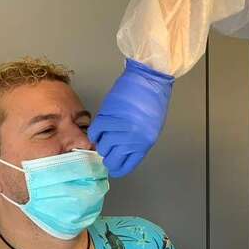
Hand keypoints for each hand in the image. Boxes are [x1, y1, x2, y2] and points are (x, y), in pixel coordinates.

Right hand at [88, 59, 173, 176]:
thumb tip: (122, 151)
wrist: (149, 80)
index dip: (117, 168)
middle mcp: (131, 139)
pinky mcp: (108, 116)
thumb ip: (137, 142)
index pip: (125, 165)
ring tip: (104, 138)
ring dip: (101, 144)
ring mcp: (119, 128)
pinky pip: (96, 131)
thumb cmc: (153, 101)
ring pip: (102, 146)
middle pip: (112, 159)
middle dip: (107, 157)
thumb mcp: (150, 128)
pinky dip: (94, 133)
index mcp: (144, 144)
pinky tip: (98, 131)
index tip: (113, 167)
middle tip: (106, 152)